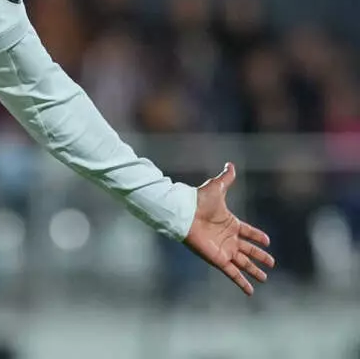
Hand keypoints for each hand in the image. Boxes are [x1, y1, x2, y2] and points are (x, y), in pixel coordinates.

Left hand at [184, 162, 275, 294]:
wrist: (184, 213)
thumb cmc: (199, 201)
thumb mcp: (216, 188)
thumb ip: (226, 178)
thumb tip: (230, 164)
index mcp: (230, 223)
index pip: (248, 232)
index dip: (257, 236)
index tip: (268, 241)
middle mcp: (228, 238)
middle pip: (248, 250)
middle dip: (260, 257)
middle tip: (271, 263)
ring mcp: (224, 250)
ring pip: (243, 263)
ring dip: (254, 271)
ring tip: (265, 278)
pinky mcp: (218, 259)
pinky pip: (233, 273)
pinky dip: (241, 283)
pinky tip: (250, 291)